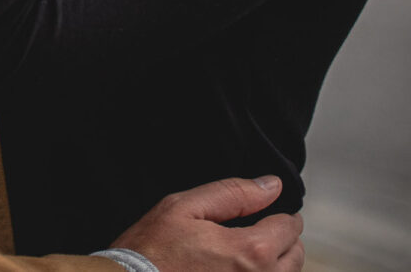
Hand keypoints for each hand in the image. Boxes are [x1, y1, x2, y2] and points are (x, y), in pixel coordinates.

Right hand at [113, 176, 302, 271]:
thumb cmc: (152, 251)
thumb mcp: (185, 207)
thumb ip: (233, 194)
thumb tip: (271, 186)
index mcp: (250, 253)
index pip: (289, 228)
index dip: (282, 214)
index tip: (271, 211)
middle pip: (295, 258)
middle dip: (284, 240)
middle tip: (261, 230)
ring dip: (277, 264)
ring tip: (247, 253)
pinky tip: (236, 270)